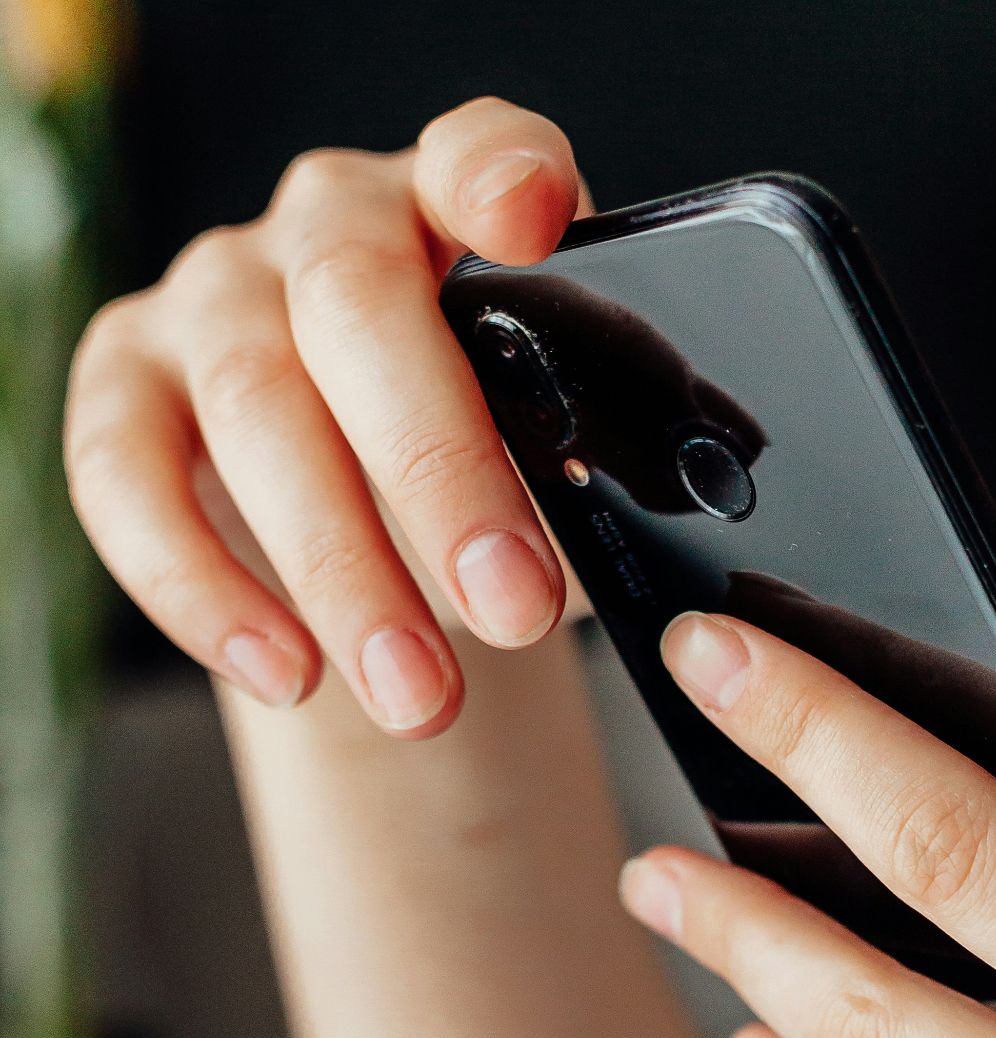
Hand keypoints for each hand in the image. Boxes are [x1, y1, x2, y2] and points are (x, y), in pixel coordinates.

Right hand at [65, 96, 587, 735]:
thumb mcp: (563, 434)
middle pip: (359, 312)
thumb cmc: (499, 447)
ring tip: (421, 696)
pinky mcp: (123, 375)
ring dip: (341, 569)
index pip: (481, 152)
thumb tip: (642, 534)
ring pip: (255, 409)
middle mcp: (330, 220)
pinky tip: (290, 673)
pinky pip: (127, 477)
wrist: (383, 498)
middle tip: (514, 610)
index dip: (500, 175)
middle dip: (440, 474)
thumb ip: (597, 448)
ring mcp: (215, 290)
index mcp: (460, 205)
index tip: (530, 221)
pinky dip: (204, 589)